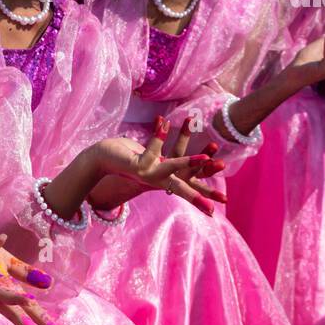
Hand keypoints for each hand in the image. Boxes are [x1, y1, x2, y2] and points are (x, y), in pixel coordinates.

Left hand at [88, 118, 225, 215]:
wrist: (100, 158)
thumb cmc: (129, 157)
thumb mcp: (152, 159)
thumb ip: (168, 160)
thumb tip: (184, 156)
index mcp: (163, 179)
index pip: (190, 186)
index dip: (206, 193)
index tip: (224, 202)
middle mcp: (157, 180)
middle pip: (183, 187)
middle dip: (201, 194)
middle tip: (219, 202)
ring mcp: (147, 175)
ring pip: (170, 168)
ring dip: (187, 162)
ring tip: (204, 159)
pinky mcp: (136, 165)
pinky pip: (152, 149)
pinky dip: (159, 135)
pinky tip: (164, 122)